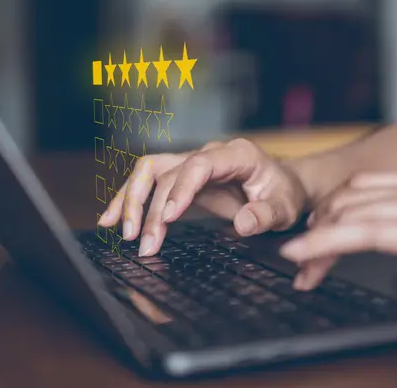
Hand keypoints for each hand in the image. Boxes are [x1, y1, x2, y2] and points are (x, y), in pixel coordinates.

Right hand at [98, 139, 307, 255]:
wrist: (282, 187)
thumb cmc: (284, 195)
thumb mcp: (284, 207)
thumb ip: (266, 214)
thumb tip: (244, 223)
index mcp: (236, 154)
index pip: (200, 165)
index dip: (182, 188)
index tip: (169, 217)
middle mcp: (209, 153)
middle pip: (169, 171)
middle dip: (153, 208)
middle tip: (145, 243)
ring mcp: (192, 163)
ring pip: (150, 171)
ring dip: (131, 199)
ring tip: (120, 231)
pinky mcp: (181, 177)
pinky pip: (149, 182)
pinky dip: (129, 199)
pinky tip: (111, 220)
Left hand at [280, 170, 396, 318]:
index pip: (368, 187)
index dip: (336, 208)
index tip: (319, 230)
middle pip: (351, 196)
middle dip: (320, 223)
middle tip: (301, 251)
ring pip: (349, 213)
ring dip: (314, 237)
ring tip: (294, 258)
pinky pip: (361, 234)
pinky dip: (323, 243)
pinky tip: (302, 255)